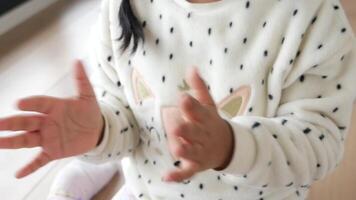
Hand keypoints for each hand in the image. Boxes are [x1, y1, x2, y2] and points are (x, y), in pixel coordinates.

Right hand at [0, 60, 103, 177]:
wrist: (96, 130)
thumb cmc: (89, 111)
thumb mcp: (88, 96)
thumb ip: (82, 80)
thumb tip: (77, 60)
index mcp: (54, 107)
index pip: (40, 104)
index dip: (31, 103)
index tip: (19, 103)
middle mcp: (46, 122)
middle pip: (26, 122)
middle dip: (11, 123)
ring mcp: (48, 137)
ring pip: (27, 140)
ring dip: (12, 142)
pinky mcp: (53, 151)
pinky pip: (40, 160)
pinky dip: (30, 167)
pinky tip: (18, 174)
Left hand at [162, 67, 233, 181]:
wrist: (228, 147)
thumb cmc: (212, 122)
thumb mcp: (209, 105)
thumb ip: (199, 88)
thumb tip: (191, 68)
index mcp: (205, 119)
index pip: (199, 111)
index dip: (190, 105)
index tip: (182, 98)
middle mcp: (203, 135)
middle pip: (193, 132)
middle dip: (184, 129)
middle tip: (174, 124)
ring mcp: (200, 152)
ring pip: (190, 152)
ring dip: (183, 149)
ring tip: (175, 147)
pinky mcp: (196, 165)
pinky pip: (187, 172)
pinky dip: (177, 175)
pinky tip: (166, 176)